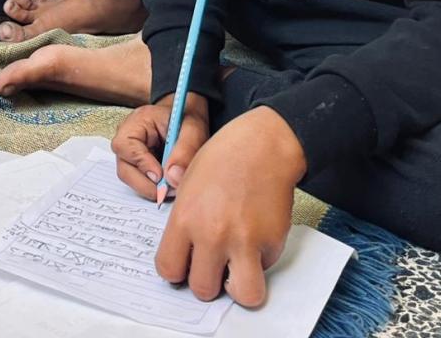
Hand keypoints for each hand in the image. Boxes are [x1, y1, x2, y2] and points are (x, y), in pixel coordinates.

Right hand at [112, 93, 210, 196]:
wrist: (185, 115)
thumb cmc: (186, 118)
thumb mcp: (192, 129)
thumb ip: (185, 150)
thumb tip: (173, 178)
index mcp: (136, 122)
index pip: (126, 147)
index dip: (143, 165)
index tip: (161, 176)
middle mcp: (126, 139)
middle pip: (124, 169)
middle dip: (146, 184)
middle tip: (168, 191)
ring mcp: (128, 154)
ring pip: (130, 179)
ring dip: (150, 188)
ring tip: (172, 187)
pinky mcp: (136, 165)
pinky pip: (139, 181)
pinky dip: (153, 187)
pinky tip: (168, 185)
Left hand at [156, 106, 306, 307]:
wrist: (262, 145)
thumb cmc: (222, 159)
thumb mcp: (187, 186)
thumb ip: (183, 223)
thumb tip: (182, 256)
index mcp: (185, 219)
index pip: (169, 269)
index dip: (177, 271)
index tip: (185, 265)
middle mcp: (212, 234)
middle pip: (202, 289)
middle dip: (207, 282)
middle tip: (212, 267)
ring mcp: (244, 241)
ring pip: (241, 295)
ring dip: (238, 287)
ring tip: (236, 269)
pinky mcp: (272, 242)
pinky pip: (264, 270)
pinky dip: (259, 262)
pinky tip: (255, 239)